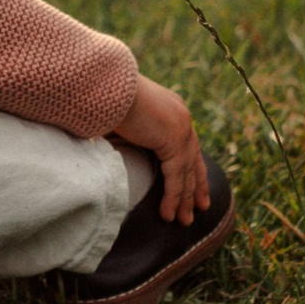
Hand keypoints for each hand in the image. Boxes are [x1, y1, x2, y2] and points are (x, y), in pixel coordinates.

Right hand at [116, 75, 211, 224]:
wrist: (105, 82)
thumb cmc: (103, 95)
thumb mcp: (120, 116)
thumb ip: (127, 133)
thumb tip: (113, 149)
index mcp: (171, 108)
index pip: (187, 143)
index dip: (190, 165)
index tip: (193, 183)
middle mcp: (181, 117)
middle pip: (193, 159)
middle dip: (196, 185)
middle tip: (201, 206)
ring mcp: (181, 128)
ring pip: (186, 172)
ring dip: (185, 199)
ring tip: (184, 221)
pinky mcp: (173, 140)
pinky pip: (175, 177)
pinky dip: (172, 198)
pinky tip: (169, 216)